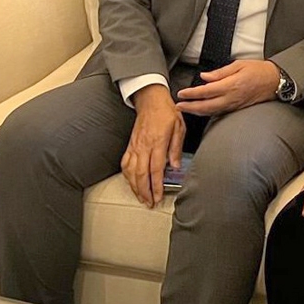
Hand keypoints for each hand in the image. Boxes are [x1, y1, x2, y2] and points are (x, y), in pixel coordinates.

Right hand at [121, 84, 184, 208]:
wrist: (151, 100)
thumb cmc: (166, 112)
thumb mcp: (179, 127)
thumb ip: (176, 147)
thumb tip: (174, 166)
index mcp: (157, 142)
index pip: (155, 169)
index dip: (155, 185)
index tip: (157, 197)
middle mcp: (143, 146)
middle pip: (140, 174)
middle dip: (144, 191)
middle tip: (149, 203)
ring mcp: (135, 146)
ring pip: (130, 171)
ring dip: (135, 187)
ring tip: (141, 197)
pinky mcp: (130, 145)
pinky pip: (125, 163)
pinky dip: (127, 176)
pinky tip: (131, 182)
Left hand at [174, 60, 280, 115]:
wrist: (275, 81)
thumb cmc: (259, 70)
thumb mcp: (239, 65)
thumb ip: (220, 72)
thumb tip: (204, 77)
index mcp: (231, 85)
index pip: (206, 91)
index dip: (192, 94)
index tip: (181, 94)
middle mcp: (231, 97)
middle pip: (206, 106)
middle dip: (190, 107)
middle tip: (178, 106)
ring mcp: (234, 105)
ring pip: (212, 111)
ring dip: (197, 112)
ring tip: (186, 109)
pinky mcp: (237, 108)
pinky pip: (219, 112)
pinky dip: (207, 112)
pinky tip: (201, 111)